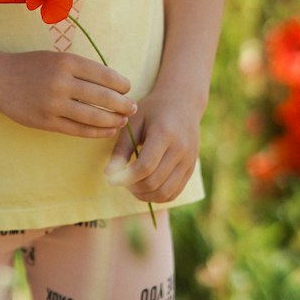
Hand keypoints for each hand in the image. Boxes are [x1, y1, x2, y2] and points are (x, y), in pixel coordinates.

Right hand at [0, 50, 136, 138]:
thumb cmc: (32, 66)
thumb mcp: (57, 58)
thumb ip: (82, 69)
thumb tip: (114, 84)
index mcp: (66, 62)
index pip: (104, 75)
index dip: (121, 84)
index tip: (128, 88)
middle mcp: (61, 82)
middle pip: (102, 97)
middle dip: (123, 104)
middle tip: (133, 107)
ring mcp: (53, 104)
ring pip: (93, 116)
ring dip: (113, 120)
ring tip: (123, 121)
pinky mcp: (46, 122)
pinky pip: (78, 130)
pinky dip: (96, 132)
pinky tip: (108, 130)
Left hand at [104, 88, 200, 203]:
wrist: (182, 102)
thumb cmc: (153, 110)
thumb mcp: (134, 122)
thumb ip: (122, 148)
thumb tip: (109, 174)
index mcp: (165, 133)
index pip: (144, 167)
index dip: (125, 178)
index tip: (111, 178)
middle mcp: (181, 149)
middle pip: (154, 182)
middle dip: (133, 187)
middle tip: (120, 181)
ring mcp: (188, 161)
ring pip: (164, 192)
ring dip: (144, 196)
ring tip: (132, 186)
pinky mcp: (191, 169)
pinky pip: (173, 193)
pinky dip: (157, 196)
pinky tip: (145, 188)